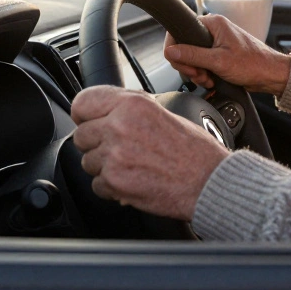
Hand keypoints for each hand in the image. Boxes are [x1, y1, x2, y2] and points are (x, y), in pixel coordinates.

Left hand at [70, 85, 227, 219]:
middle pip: (81, 135)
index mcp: (132, 104)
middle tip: (120, 148)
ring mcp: (115, 155)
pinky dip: (112, 187)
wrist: (209, 181)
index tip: (88, 121)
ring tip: (132, 165)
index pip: (83, 103)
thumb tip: (104, 111)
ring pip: (87, 162)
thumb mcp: (163, 112)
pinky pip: (97, 185)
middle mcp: (120, 126)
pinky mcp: (115, 182)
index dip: (84, 114)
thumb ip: (129, 109)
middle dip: (96, 144)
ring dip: (104, 167)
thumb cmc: (195, 150)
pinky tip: (134, 179)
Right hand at [163, 14, 290, 93]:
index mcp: (213, 23)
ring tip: (208, 79)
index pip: (181, 30)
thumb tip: (170, 51)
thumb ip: (192, 55)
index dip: (177, 50)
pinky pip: (202, 63)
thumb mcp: (218, 61)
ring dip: (197, 72)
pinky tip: (211, 80)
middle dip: (189, 65)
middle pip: (184, 46)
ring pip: (192, 57)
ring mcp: (216, 42)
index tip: (184, 65)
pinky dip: (203, 73)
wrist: (271, 75)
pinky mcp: (219, 54)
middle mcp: (214, 30)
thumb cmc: (253, 64)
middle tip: (199, 75)